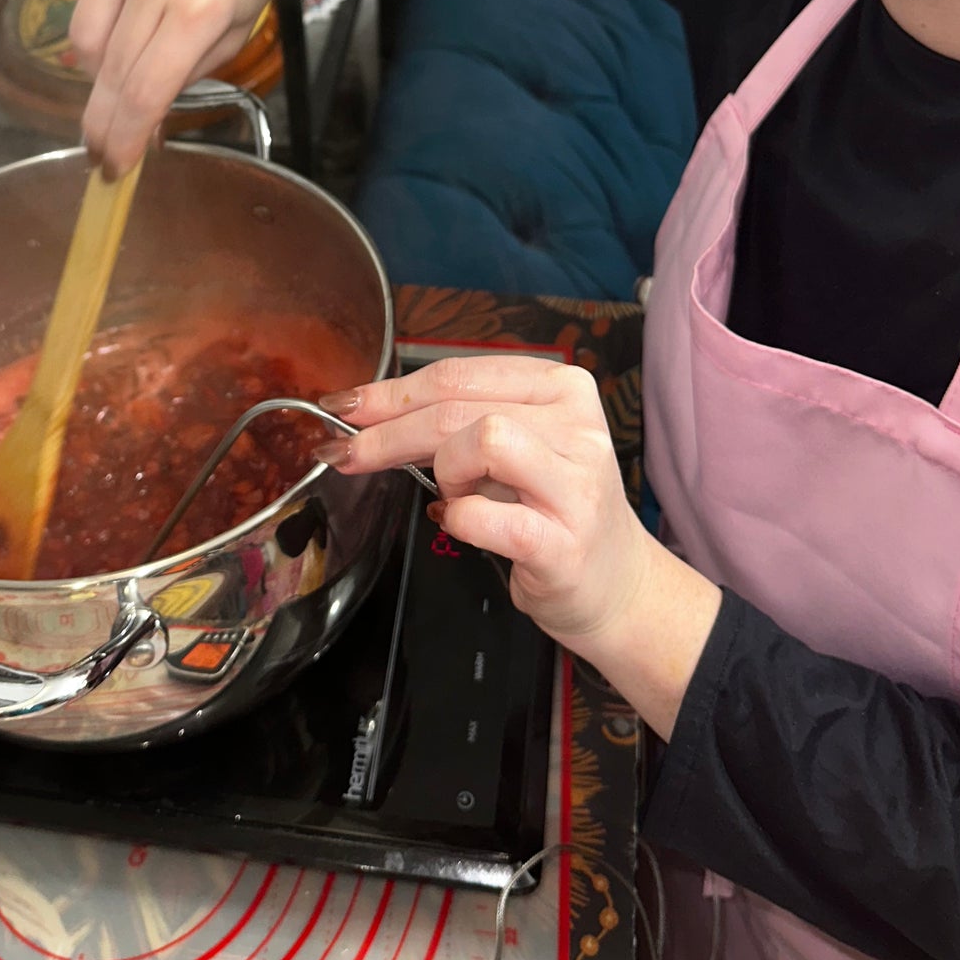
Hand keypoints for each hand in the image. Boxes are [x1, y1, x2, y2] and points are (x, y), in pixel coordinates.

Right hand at [70, 0, 289, 176]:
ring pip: (84, 41)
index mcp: (199, 10)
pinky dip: (97, 21)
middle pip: (111, 73)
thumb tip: (141, 118)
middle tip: (97, 149)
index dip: (124, 136)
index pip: (146, 91)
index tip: (113, 167)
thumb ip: (187, 74)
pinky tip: (125, 10)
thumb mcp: (234, 29)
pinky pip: (82, 1)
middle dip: (101, 121)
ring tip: (119, 73)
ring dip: (96, 72)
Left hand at [321, 355, 653, 657]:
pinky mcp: (564, 541)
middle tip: (344, 453)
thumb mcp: (516, 447)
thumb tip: (369, 410)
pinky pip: (482, 516)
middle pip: (456, 407)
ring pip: (480, 441)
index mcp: (561, 387)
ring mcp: (576, 483)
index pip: (457, 374)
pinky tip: (460, 524)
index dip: (391, 390)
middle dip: (386, 432)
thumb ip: (460, 420)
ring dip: (445, 473)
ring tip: (455, 496)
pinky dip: (458, 520)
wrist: (614, 585)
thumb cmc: (552, 511)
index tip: (344, 405)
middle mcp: (577, 425)